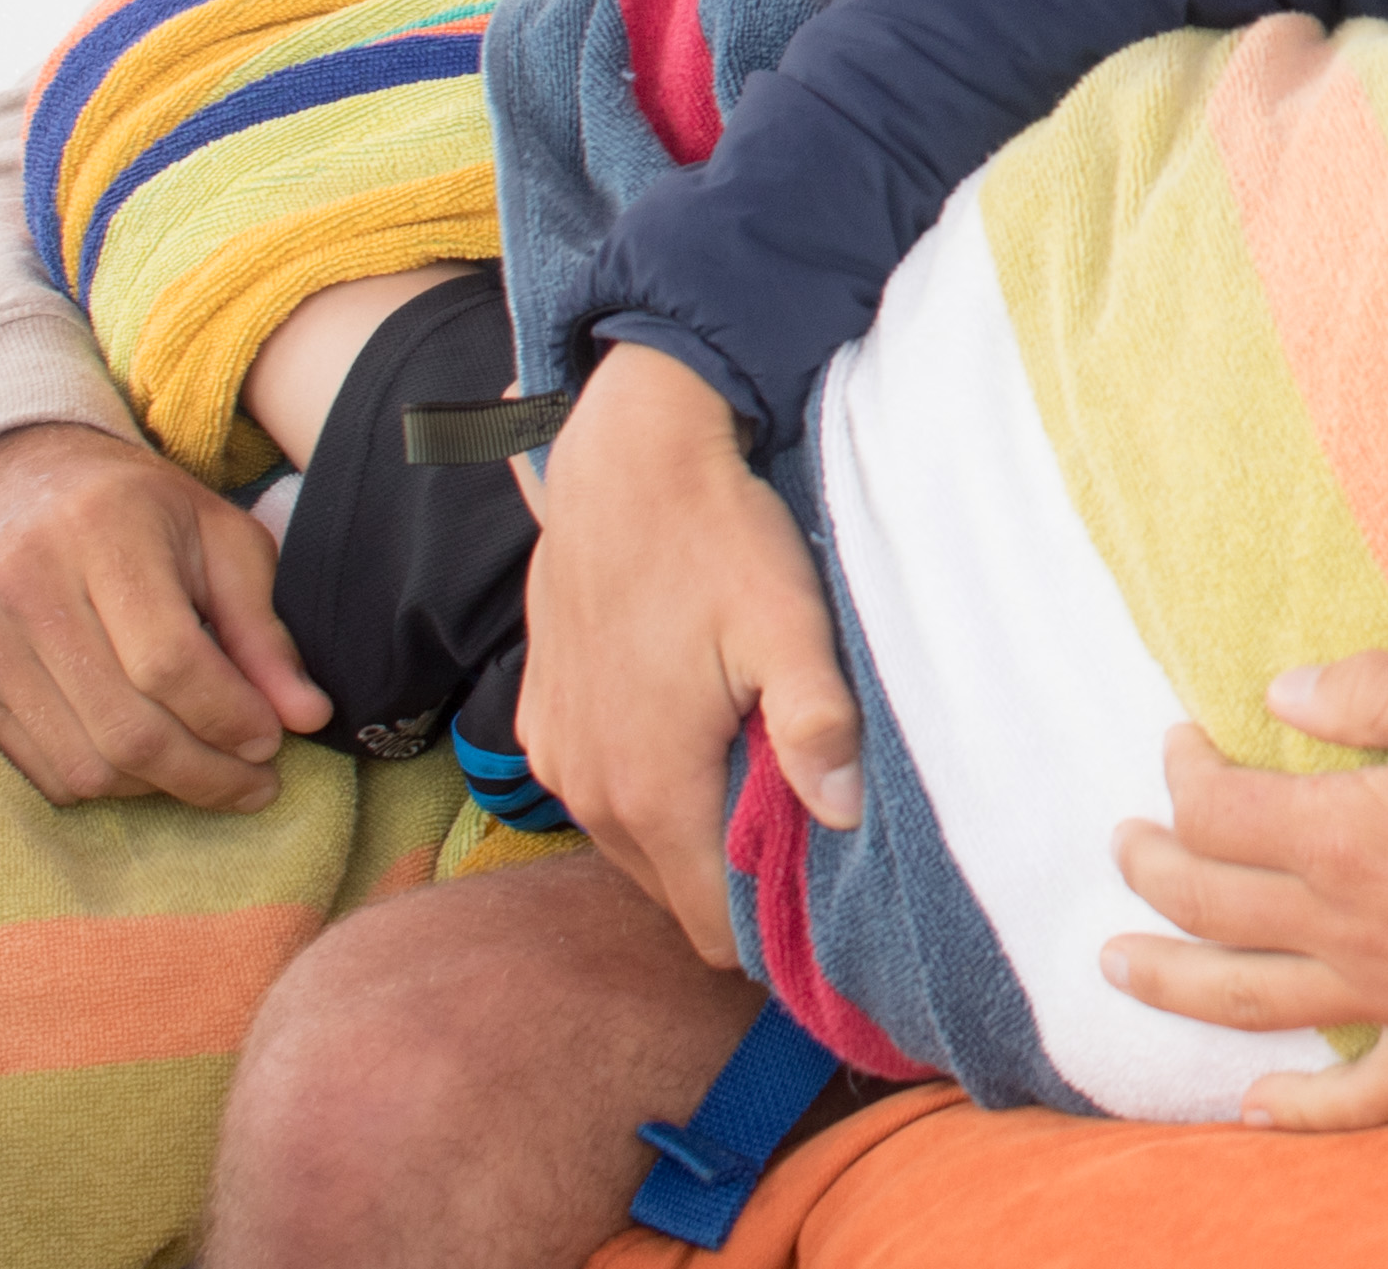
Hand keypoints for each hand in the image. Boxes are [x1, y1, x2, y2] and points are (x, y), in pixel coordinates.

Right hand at [0, 420, 329, 809]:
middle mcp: (28, 588)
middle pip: (126, 727)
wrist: (12, 484)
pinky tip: (150, 765)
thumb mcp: (220, 539)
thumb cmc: (139, 510)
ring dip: (160, 788)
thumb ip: (263, 630)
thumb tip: (307, 716)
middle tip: (257, 782)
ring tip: (212, 774)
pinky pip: (42, 769)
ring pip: (83, 763)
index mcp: (102, 533)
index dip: (230, 716)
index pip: (170, 662)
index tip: (273, 741)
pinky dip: (108, 783)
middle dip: (205, 773)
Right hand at [513, 343, 858, 968]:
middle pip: (675, 891)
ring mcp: (557, 754)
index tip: (821, 898)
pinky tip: (693, 722)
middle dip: (736, 873)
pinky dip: (646, 778)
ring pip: (636, 840)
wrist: (624, 458)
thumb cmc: (715, 536)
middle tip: (799, 812)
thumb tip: (844, 815)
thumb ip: (817, 726)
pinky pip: (601, 786)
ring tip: (752, 761)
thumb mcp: (788, 624)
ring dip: (691, 823)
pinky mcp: (543, 717)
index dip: (772, 927)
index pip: (713, 928)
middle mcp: (589, 789)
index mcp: (651, 789)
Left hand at [1102, 657, 1387, 1131]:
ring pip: (1250, 1002)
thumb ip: (1374, 693)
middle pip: (1210, 908)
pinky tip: (1253, 1108)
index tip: (1183, 741)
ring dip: (1171, 982)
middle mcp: (1350, 931)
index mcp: (1349, 838)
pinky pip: (1358, 1098)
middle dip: (1153, 869)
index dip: (1185, 773)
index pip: (1221, 811)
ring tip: (1116, 964)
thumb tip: (1282, 695)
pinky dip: (1298, 1110)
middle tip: (1126, 843)